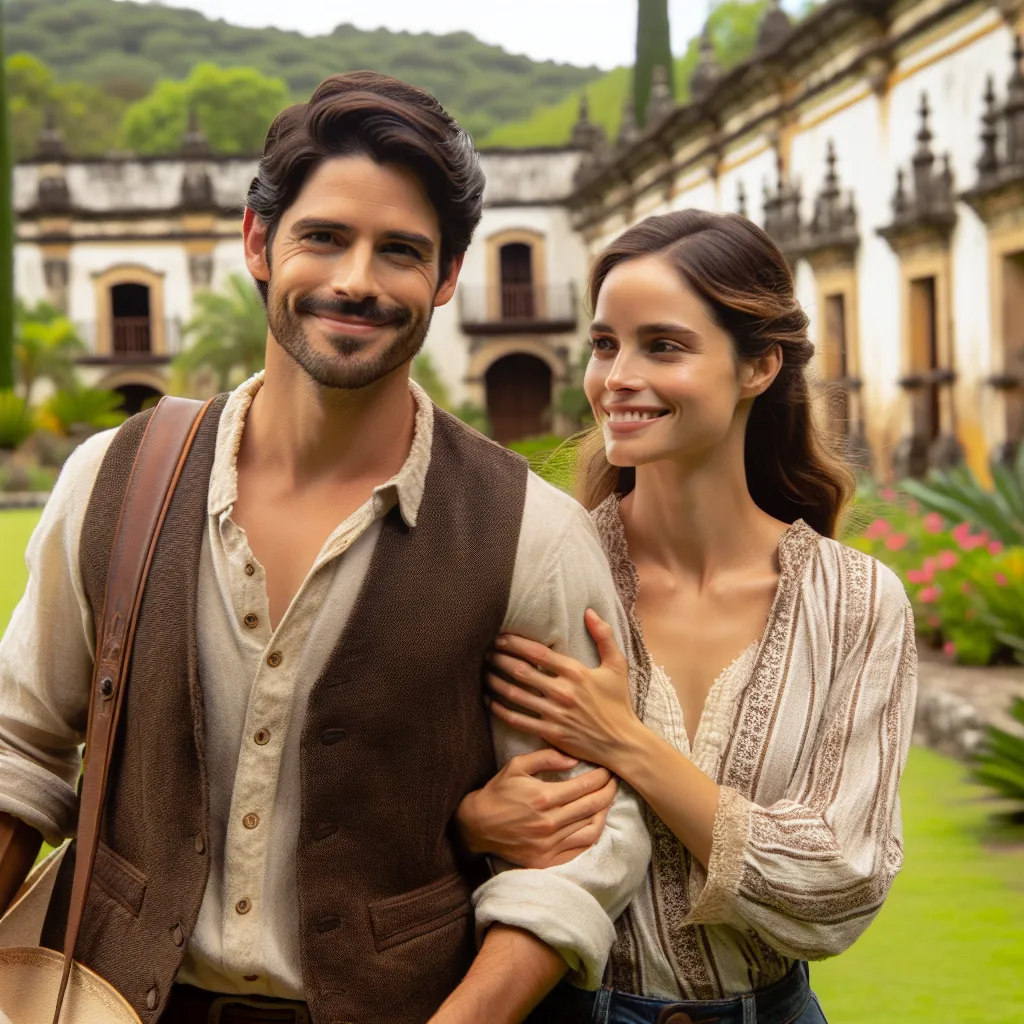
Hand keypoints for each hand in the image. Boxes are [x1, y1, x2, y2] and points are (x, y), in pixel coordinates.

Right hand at [456, 748, 616, 867]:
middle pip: (592, 806)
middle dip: (609, 791)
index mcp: (544, 797)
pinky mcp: (546, 860)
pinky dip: (592, 836)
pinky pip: (579, 849)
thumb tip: (574, 759)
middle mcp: (549, 822)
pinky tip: (596, 823)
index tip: (607, 770)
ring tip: (608, 801)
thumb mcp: (516, 765)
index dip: (601, 777)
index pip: (585, 786)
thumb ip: (546, 758)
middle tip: (614, 782)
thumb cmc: (498, 792)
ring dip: (604, 813)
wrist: (476, 826)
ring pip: (591, 829)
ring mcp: (549, 844)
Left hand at [485, 609, 643, 771]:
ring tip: (484, 673)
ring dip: (495, 682)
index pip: (537, 653)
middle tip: (486, 653)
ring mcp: (555, 714)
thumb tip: (589, 611)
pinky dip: (500, 710)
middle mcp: (562, 692)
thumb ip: (604, 636)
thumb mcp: (617, 666)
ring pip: (515, 695)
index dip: (515, 644)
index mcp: (576, 672)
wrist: (622, 743)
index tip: (500, 638)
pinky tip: (490, 702)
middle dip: (499, 660)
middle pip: (521, 672)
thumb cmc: (618, 702)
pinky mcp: (550, 733)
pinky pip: (518, 720)